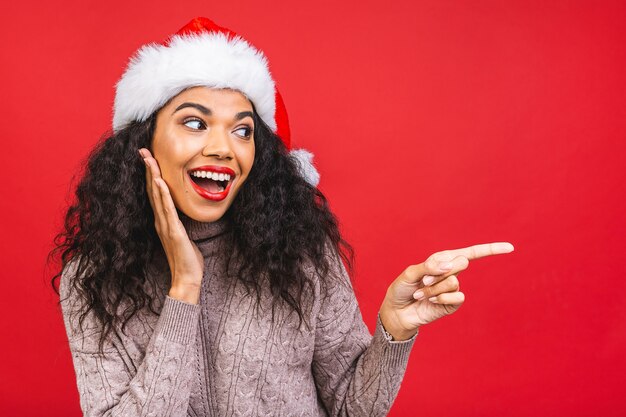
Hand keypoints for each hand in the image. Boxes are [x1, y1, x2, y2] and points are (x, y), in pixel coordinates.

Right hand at [139, 148, 203, 302]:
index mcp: (163, 220)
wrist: (186, 278)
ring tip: (149, 159)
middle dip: (148, 169)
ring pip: (157, 196)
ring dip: (153, 176)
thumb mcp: (183, 235)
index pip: (155, 193)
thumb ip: (180, 223)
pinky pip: (167, 210)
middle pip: (152, 190)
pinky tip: (159, 182)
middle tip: (143, 150)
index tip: (149, 158)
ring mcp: (165, 225)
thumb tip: (182, 213)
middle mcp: (161, 220)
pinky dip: (162, 195)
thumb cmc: (187, 259)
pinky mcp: (173, 232)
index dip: (152, 174)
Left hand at [379, 242, 513, 339]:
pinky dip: (441, 298)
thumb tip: (452, 264)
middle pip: (462, 263)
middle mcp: (451, 272)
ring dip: (434, 288)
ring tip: (421, 293)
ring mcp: (453, 289)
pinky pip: (456, 297)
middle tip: (424, 279)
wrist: (397, 311)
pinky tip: (431, 302)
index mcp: (443, 259)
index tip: (510, 248)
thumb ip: (429, 266)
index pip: (471, 253)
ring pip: (453, 281)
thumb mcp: (411, 273)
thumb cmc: (402, 289)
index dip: (491, 249)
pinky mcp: (452, 304)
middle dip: (440, 270)